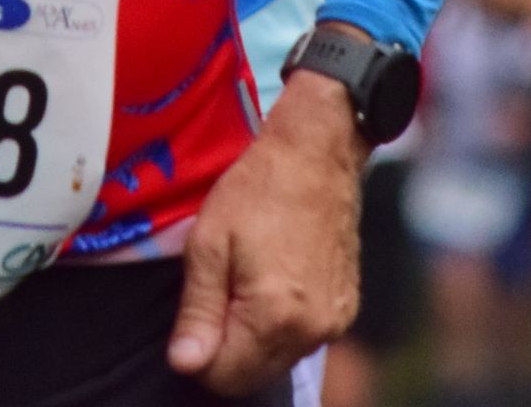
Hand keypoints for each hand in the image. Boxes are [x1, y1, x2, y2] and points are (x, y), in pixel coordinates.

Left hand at [167, 63, 366, 394]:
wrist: (317, 153)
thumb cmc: (258, 189)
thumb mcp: (209, 243)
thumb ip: (198, 310)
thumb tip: (184, 364)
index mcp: (276, 317)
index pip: (224, 377)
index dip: (199, 353)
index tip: (197, 310)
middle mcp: (313, 331)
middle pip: (254, 375)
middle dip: (226, 348)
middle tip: (219, 290)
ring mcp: (335, 321)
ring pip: (278, 359)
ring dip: (253, 338)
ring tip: (245, 279)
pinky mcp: (346, 308)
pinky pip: (302, 339)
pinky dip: (280, 325)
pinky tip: (272, 280)